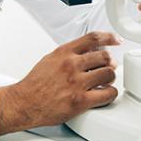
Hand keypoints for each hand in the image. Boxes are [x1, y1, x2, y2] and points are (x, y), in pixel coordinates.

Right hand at [0, 32, 120, 135]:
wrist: (24, 103)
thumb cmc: (35, 84)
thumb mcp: (50, 59)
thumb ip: (70, 54)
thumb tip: (89, 52)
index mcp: (64, 53)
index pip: (93, 38)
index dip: (109, 37)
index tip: (116, 40)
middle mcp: (71, 65)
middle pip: (104, 56)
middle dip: (110, 62)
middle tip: (109, 67)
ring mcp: (77, 83)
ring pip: (109, 74)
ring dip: (110, 78)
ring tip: (106, 81)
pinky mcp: (80, 100)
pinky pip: (107, 94)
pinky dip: (110, 93)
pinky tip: (106, 94)